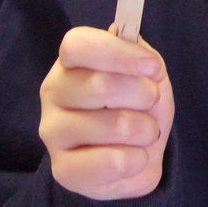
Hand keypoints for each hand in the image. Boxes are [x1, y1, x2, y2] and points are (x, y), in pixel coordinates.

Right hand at [39, 26, 174, 200]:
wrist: (134, 157)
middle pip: (100, 85)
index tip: (153, 67)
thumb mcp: (146, 76)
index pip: (78, 45)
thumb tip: (127, 36)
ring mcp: (53, 132)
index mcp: (70, 62)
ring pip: (112, 125)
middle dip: (142, 94)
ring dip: (145, 129)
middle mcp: (53, 92)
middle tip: (153, 101)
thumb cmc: (136, 108)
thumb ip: (138, 54)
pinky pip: (111, 163)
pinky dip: (137, 159)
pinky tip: (135, 157)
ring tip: (146, 132)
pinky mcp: (62, 170)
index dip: (119, 53)